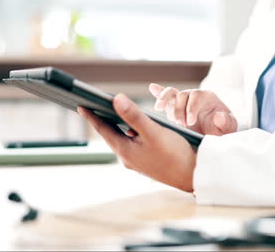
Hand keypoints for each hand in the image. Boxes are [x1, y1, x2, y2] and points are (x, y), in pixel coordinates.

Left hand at [77, 94, 195, 191]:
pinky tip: (141, 128)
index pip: (103, 129)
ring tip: (116, 113)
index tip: (81, 105)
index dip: (92, 116)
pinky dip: (133, 134)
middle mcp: (128, 157)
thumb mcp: (153, 131)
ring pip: (125, 139)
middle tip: (95, 106)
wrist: (193, 175)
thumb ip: (134, 115)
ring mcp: (138, 161)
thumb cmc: (175, 154)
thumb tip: (116, 99)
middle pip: (112, 134)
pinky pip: (135, 144)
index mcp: (125, 151)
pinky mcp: (148, 162)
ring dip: (121, 126)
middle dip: (105, 120)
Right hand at [149, 83, 237, 135]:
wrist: (215, 134)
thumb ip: (227, 123)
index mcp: (208, 98)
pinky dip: (158, 92)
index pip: (196, 96)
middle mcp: (194, 96)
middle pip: (182, 95)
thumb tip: (218, 116)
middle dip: (179, 110)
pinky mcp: (175, 107)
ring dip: (165, 101)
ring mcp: (183, 101)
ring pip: (171, 93)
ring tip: (161, 111)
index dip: (192, 107)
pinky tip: (152, 88)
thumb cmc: (223, 130)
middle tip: (181, 125)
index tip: (190, 122)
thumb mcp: (229, 128)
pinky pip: (166, 96)